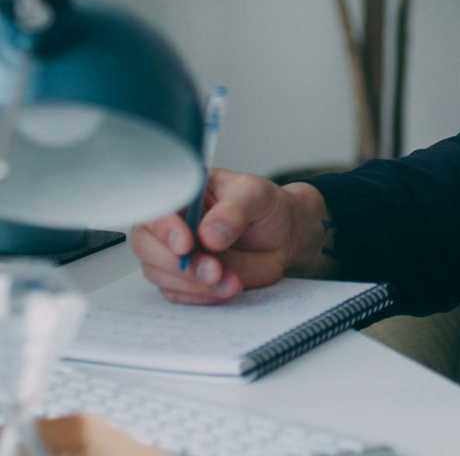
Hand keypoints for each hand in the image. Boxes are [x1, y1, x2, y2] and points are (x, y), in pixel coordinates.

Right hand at [129, 168, 331, 304]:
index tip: (186, 245)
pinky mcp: (185, 278)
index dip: (165, 229)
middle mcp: (173, 222)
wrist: (284, 235)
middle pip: (146, 245)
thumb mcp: (256, 196)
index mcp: (184, 193)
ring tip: (231, 280)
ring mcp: (175, 252)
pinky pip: (178, 293)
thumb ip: (234, 211)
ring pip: (160, 273)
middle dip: (177, 263)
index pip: (156, 208)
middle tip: (213, 270)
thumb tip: (208, 234)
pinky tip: (227, 288)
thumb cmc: (266, 207)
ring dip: (193, 283)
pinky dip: (201, 295)